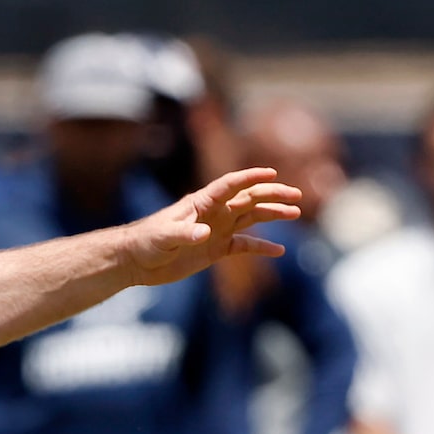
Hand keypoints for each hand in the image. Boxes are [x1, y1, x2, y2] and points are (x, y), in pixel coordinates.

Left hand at [120, 168, 303, 287]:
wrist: (137, 260)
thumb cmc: (147, 242)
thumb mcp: (164, 237)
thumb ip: (184, 234)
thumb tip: (206, 235)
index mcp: (203, 202)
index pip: (231, 184)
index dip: (250, 177)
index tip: (272, 173)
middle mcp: (215, 212)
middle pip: (249, 198)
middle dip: (273, 194)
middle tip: (296, 195)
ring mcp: (218, 229)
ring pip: (252, 217)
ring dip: (273, 214)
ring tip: (295, 212)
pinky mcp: (216, 248)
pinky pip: (245, 245)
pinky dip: (261, 247)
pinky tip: (279, 250)